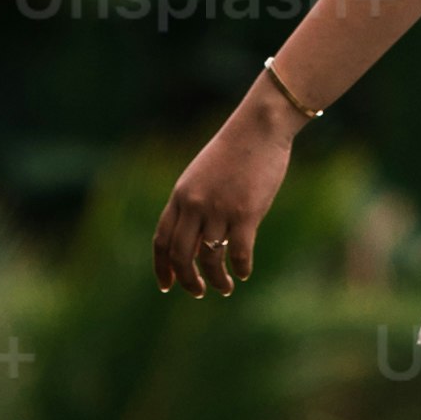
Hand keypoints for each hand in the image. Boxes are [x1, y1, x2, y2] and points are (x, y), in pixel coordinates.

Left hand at [152, 81, 300, 299]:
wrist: (258, 127)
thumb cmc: (234, 150)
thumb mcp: (202, 175)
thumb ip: (193, 204)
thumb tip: (195, 239)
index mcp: (180, 195)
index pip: (161, 240)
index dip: (162, 267)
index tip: (166, 286)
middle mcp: (194, 206)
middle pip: (181, 256)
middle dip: (187, 281)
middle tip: (198, 291)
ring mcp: (219, 210)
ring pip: (210, 260)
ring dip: (217, 280)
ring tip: (226, 287)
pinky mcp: (245, 213)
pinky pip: (238, 254)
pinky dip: (240, 269)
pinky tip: (244, 272)